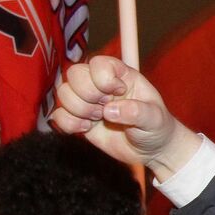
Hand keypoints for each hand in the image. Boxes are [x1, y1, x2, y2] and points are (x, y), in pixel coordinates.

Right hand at [51, 56, 200, 180]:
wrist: (150, 151)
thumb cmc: (156, 128)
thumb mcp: (154, 119)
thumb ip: (137, 112)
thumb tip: (110, 110)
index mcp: (121, 75)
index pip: (98, 63)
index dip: (103, 78)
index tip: (119, 92)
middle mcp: (101, 84)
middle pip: (74, 74)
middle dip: (88, 95)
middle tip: (105, 109)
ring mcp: (88, 101)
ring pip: (63, 93)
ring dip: (78, 109)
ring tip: (98, 120)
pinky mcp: (79, 119)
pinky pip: (58, 115)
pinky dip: (67, 124)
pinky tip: (86, 129)